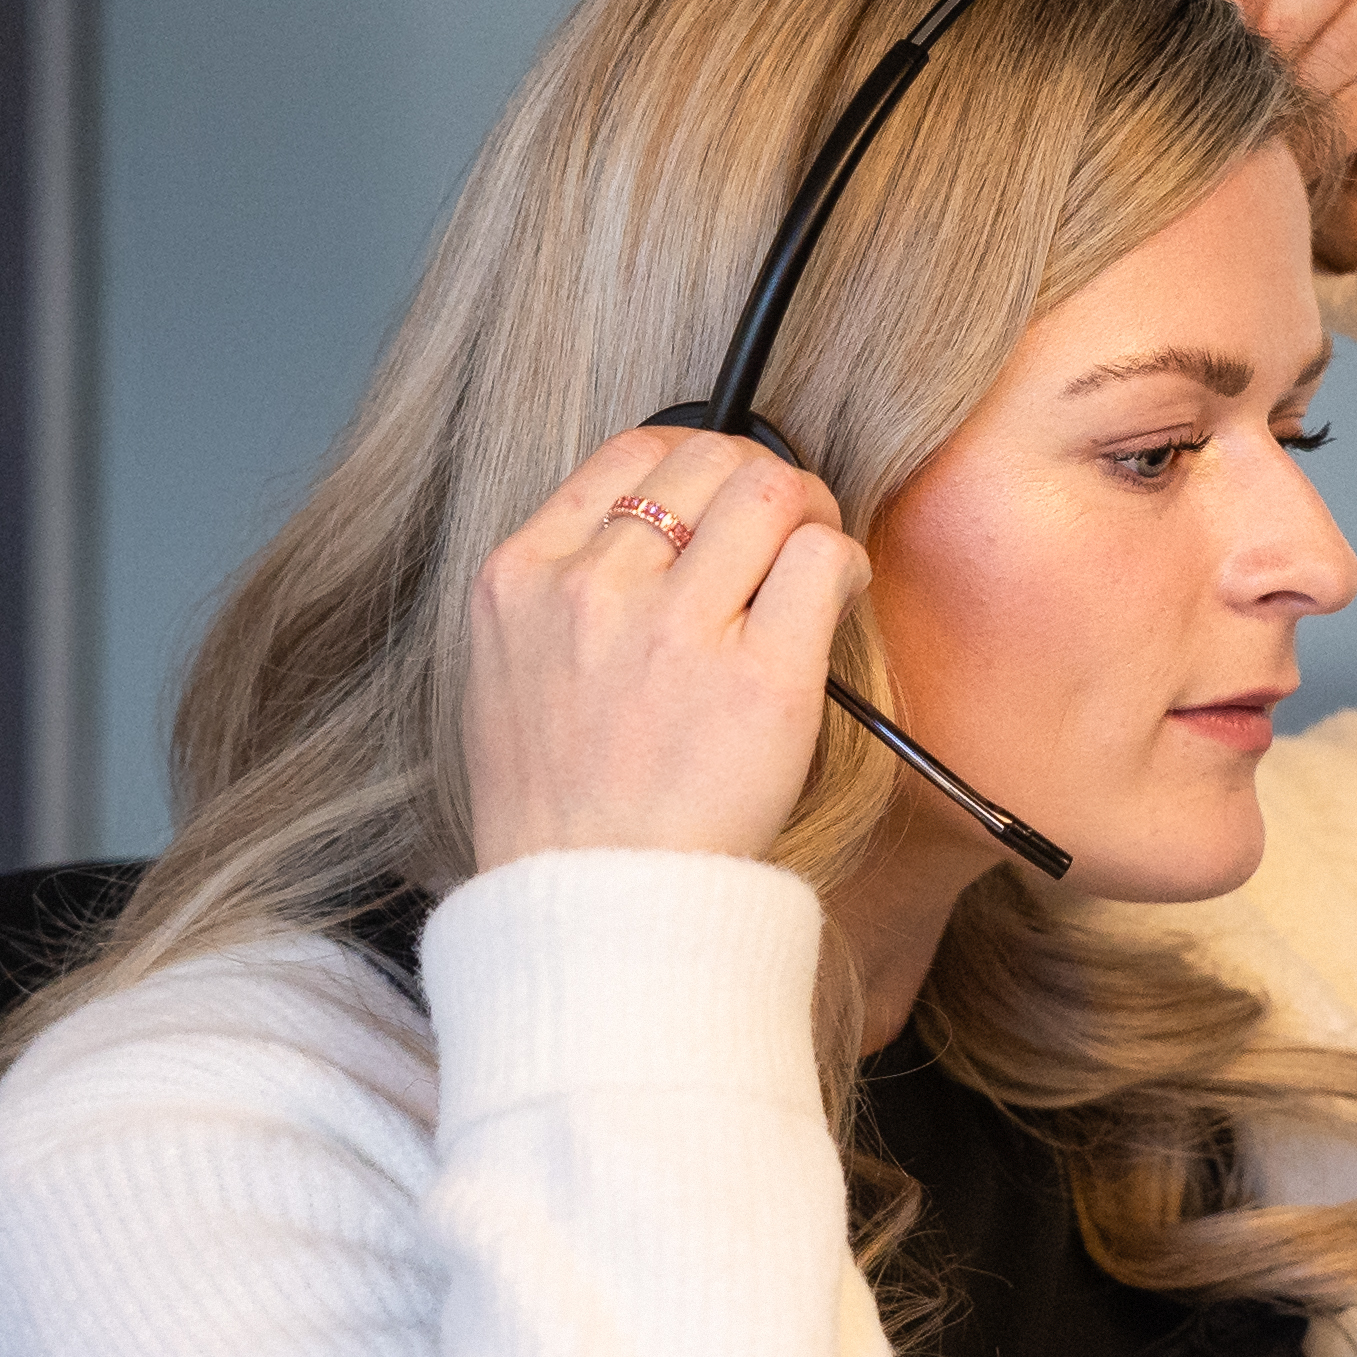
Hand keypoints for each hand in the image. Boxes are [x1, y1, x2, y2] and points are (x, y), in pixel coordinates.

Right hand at [460, 428, 869, 866]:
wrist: (591, 903)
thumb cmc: (565, 805)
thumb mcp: (513, 672)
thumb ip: (567, 590)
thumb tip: (660, 522)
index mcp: (522, 578)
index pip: (629, 453)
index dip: (697, 460)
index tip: (722, 499)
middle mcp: (592, 591)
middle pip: (709, 458)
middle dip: (762, 480)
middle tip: (786, 528)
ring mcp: (674, 631)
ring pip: (771, 491)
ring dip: (810, 515)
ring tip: (813, 564)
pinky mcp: (758, 680)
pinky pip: (822, 560)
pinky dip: (843, 564)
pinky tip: (838, 597)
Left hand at [1204, 0, 1356, 269]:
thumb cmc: (1284, 92)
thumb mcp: (1233, 52)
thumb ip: (1218, 30)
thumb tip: (1202, 48)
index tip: (1217, 49)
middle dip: (1276, 46)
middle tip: (1254, 97)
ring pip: (1353, 31)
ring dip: (1307, 95)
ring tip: (1280, 131)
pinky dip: (1340, 125)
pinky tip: (1320, 143)